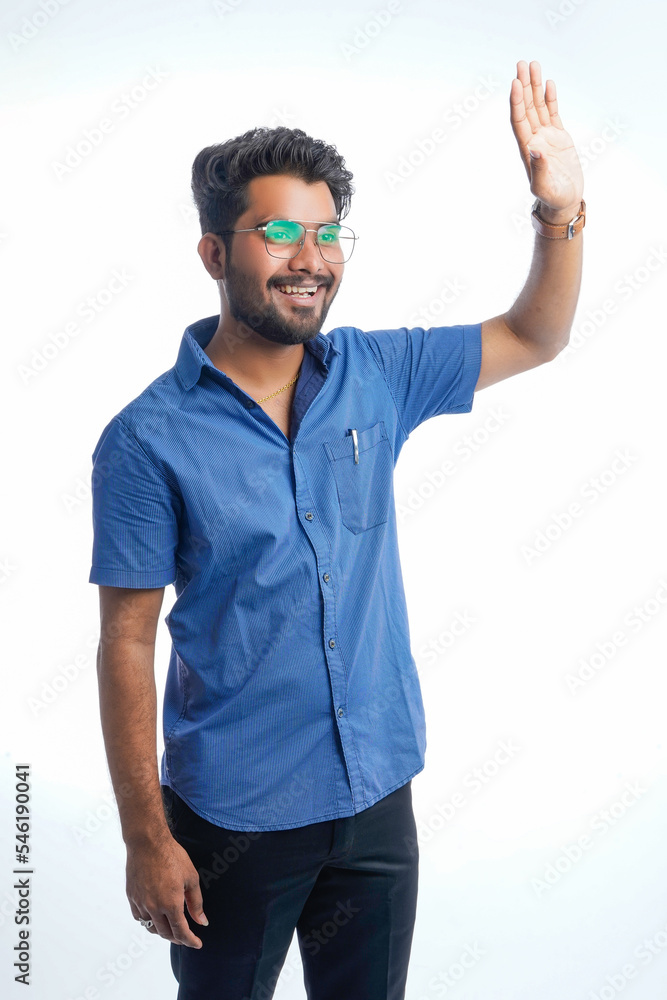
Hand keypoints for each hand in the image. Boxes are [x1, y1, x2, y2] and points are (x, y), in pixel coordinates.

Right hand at [126, 834, 208, 947]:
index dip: (190, 941)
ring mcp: (140, 903)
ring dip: (162, 931)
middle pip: (166, 933)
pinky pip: (140, 917)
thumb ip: (196, 903)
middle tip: (186, 937)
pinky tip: (155, 917)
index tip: (197, 944)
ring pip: (151, 927)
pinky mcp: (131, 897)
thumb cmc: (172, 856)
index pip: (181, 932)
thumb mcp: (191, 878)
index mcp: (171, 904)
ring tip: (171, 928)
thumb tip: (202, 921)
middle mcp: (154, 908)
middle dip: (177, 938)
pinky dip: (149, 922)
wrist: (147, 842)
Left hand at [510, 59, 583, 222]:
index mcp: (527, 149)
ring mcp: (546, 137)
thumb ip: (539, 168)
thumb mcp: (544, 186)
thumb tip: (535, 149)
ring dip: (535, 87)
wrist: (564, 202)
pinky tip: (548, 83)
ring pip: (538, 106)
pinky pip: (552, 113)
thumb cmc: (553, 198)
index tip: (516, 83)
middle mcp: (534, 139)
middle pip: (526, 107)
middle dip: (524, 86)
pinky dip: (550, 98)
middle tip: (522, 64)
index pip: (519, 120)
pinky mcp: (558, 138)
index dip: (517, 102)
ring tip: (533, 65)